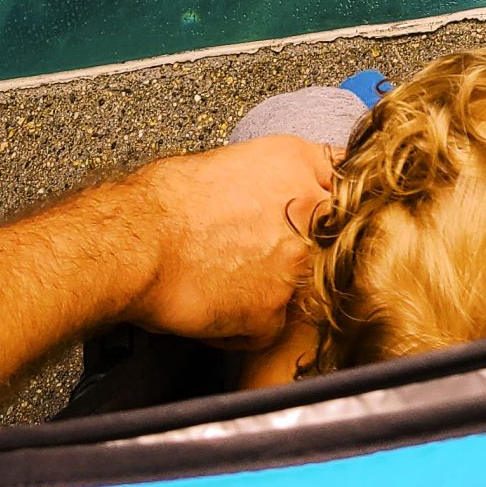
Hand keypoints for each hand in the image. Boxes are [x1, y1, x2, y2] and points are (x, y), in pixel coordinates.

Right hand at [121, 137, 336, 347]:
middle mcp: (311, 210)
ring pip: (302, 286)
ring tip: (229, 278)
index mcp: (301, 162)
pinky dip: (242, 325)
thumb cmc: (168, 199)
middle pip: (332, 238)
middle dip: (302, 250)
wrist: (139, 240)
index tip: (320, 217)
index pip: (346, 181)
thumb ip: (280, 176)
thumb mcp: (237, 160)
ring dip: (273, 288)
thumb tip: (285, 196)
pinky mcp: (274, 312)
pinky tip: (215, 306)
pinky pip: (268, 327)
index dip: (329, 203)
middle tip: (258, 254)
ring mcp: (298, 265)